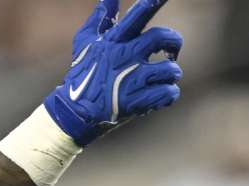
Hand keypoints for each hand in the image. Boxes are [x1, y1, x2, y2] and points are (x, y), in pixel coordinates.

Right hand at [44, 0, 182, 145]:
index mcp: (114, 41)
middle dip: (174, 43)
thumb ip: (100, 18)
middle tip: (171, 51)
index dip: (153, 2)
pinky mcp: (136, 102)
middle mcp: (124, 57)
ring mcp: (131, 80)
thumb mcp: (86, 42)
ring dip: (171, 74)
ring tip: (162, 78)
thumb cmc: (83, 73)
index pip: (137, 15)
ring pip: (171, 69)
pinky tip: (159, 95)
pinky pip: (168, 93)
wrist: (74, 112)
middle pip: (162, 37)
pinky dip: (169, 94)